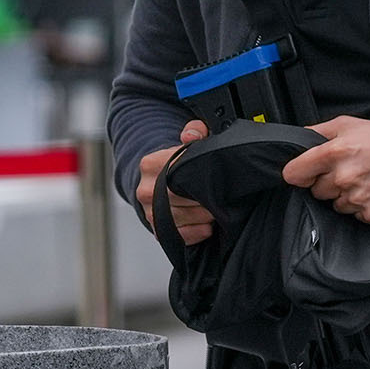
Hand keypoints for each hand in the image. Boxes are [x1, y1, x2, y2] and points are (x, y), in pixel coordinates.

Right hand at [136, 120, 212, 242]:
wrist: (158, 182)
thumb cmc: (177, 164)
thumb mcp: (186, 142)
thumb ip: (194, 132)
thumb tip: (193, 134)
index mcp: (150, 165)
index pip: (181, 172)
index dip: (202, 176)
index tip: (217, 177)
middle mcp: (146, 190)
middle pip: (183, 198)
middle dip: (207, 198)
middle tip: (223, 196)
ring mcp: (149, 212)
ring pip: (184, 218)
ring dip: (205, 216)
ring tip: (216, 209)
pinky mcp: (157, 230)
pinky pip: (180, 236)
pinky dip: (197, 232)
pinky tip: (207, 226)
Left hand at [283, 115, 369, 221]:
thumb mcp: (347, 124)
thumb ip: (316, 132)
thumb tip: (295, 141)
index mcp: (333, 152)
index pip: (294, 174)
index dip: (299, 172)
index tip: (306, 172)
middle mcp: (343, 176)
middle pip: (316, 191)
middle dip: (327, 182)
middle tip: (349, 170)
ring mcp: (357, 197)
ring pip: (335, 204)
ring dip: (345, 195)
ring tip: (364, 179)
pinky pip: (354, 214)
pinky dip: (362, 205)